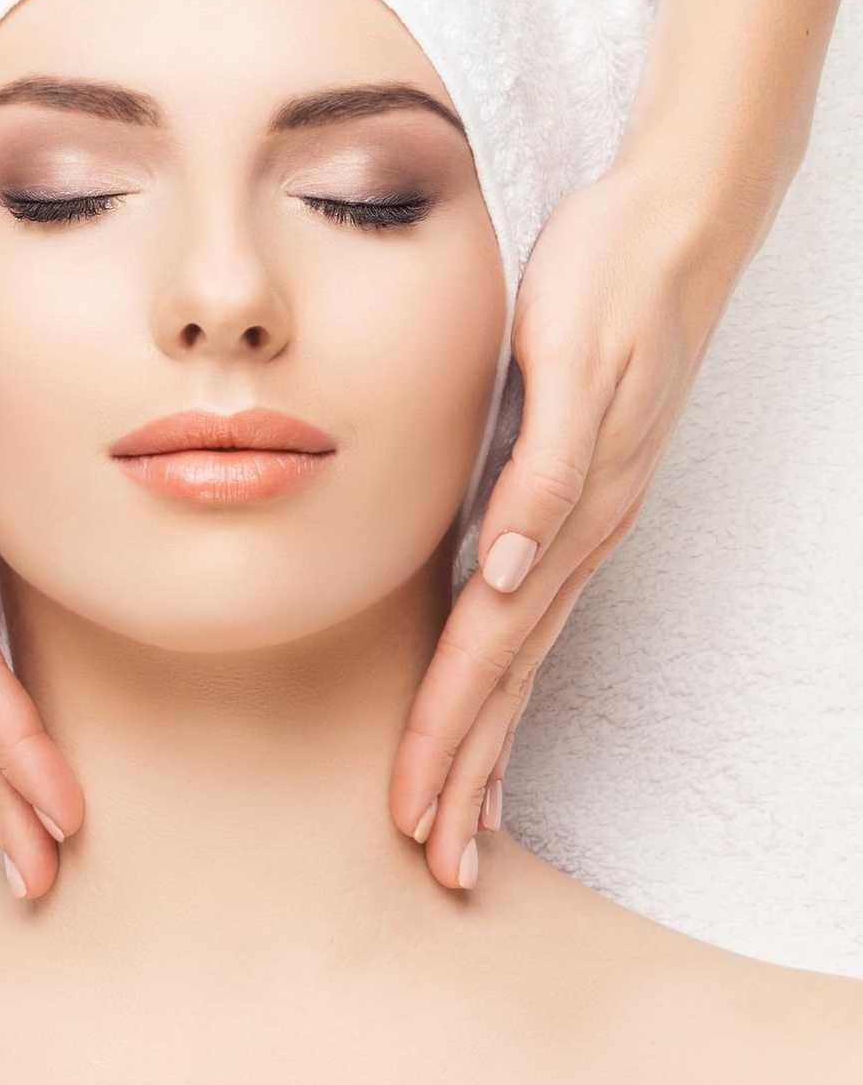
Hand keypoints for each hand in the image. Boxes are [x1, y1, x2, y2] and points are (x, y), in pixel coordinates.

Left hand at [387, 153, 783, 888]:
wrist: (669, 221)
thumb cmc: (605, 279)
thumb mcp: (571, 360)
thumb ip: (545, 470)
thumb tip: (503, 571)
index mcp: (563, 512)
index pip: (487, 647)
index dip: (449, 730)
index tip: (414, 808)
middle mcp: (576, 534)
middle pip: (507, 675)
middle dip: (468, 771)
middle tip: (436, 863)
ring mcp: (584, 522)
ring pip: (524, 656)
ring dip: (490, 742)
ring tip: (464, 823)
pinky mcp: (580, 497)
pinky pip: (538, 610)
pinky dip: (508, 672)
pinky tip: (494, 698)